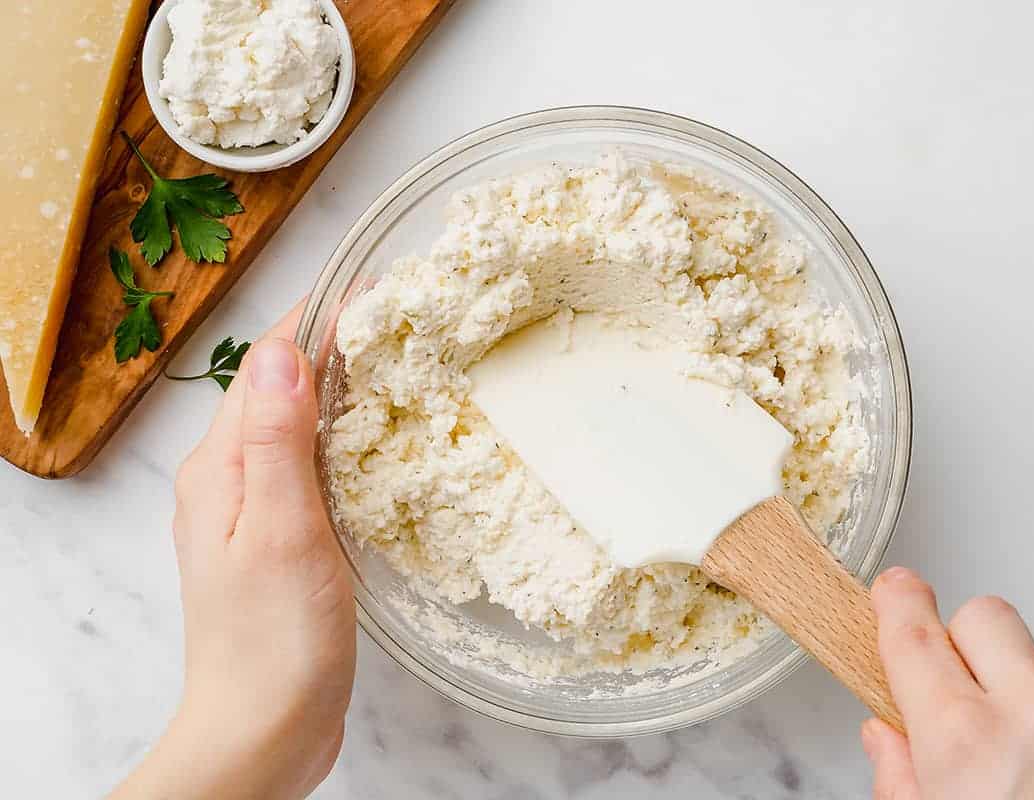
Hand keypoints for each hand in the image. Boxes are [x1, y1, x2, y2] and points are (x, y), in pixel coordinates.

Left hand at [112, 303, 355, 799]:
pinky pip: (308, 468)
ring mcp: (251, 512)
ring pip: (296, 427)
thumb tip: (284, 350)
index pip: (267, 366)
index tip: (373, 287)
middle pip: (278, 389)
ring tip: (397, 365)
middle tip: (400, 319)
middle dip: (332, 346)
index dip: (316, 320)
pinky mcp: (279, 541)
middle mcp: (227, 480)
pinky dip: (343, 440)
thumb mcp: (282, 530)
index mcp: (220, 468)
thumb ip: (279, 440)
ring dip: (340, 390)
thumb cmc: (274, 638)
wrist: (262, 730)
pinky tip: (377, 445)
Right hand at [863, 567, 1033, 799]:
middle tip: (951, 691)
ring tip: (1026, 785)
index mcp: (969, 741)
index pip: (916, 633)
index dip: (896, 605)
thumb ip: (902, 784)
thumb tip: (889, 741)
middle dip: (961, 641)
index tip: (893, 594)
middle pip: (987, 619)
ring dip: (1026, 709)